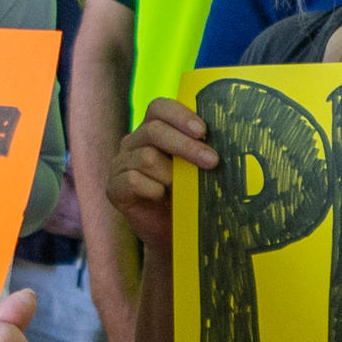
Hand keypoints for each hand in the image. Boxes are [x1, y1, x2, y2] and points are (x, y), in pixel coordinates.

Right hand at [112, 94, 217, 250]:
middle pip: (154, 131)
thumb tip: (227, 138)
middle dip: (186, 146)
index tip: (203, 131)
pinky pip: (132, 180)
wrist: (172, 233)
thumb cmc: (188, 196)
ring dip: (171, 174)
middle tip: (212, 161)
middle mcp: (133, 142)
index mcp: (153, 129)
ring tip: (183, 189)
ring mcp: (120, 164)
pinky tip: (162, 198)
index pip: (159, 108)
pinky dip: (153, 189)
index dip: (180, 116)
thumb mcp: (197, 169)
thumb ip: (202, 150)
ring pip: (146, 157)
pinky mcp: (113, 188)